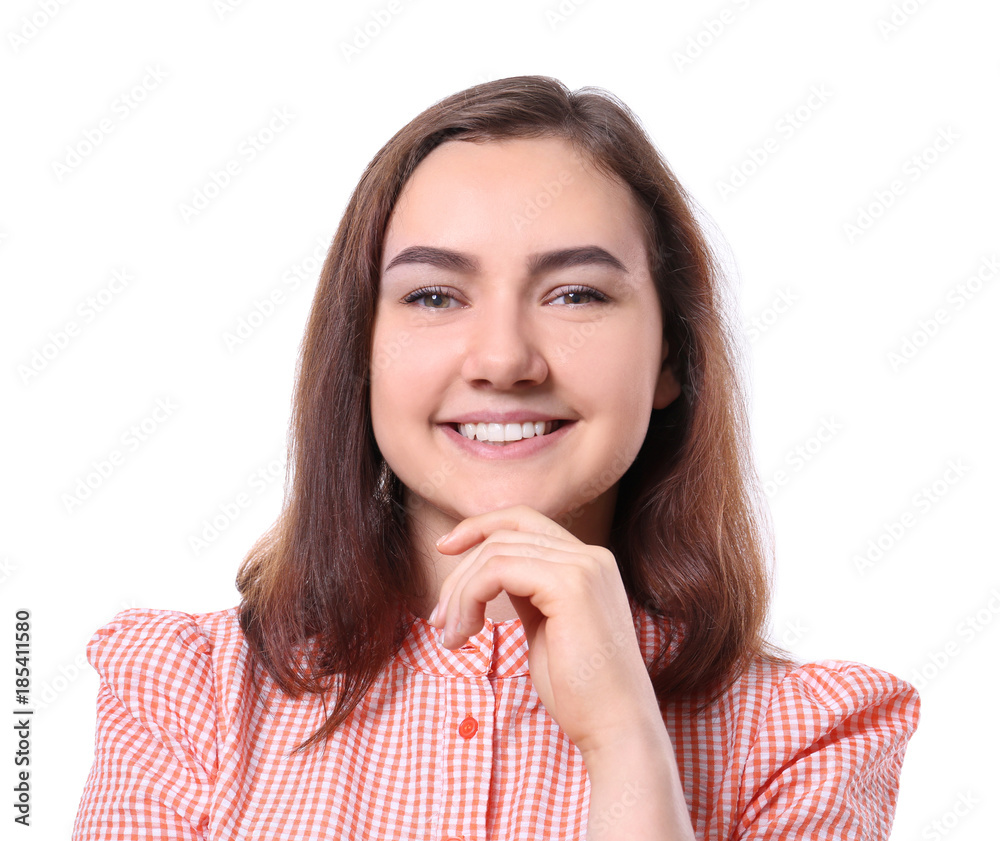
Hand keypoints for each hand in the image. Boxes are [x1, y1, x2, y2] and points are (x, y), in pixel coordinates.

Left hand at [428, 504, 663, 757]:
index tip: (444, 549)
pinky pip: (497, 571)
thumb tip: (488, 574)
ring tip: (451, 636)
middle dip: (460, 573)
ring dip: (459, 593)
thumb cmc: (579, 690)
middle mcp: (590, 556)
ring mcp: (583, 566)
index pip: (523, 520)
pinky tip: (465, 633)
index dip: (479, 527)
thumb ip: (526, 592)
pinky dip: (469, 598)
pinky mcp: (570, 585)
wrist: (616, 727)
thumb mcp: (546, 627)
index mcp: (588, 562)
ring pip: (495, 552)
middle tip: (439, 619)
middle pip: (503, 534)